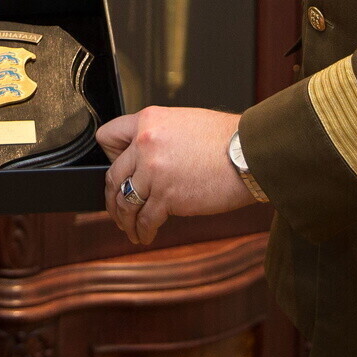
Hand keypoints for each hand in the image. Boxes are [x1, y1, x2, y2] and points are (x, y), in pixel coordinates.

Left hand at [98, 106, 257, 245]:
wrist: (249, 154)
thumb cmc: (225, 138)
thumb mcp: (184, 122)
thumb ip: (159, 135)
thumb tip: (147, 155)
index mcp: (148, 121)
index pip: (107, 137)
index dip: (109, 157)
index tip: (116, 171)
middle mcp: (145, 144)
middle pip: (112, 176)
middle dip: (112, 197)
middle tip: (116, 208)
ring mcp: (154, 172)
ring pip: (125, 202)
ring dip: (124, 220)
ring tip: (129, 228)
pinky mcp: (167, 197)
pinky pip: (145, 219)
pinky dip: (143, 231)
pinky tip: (146, 235)